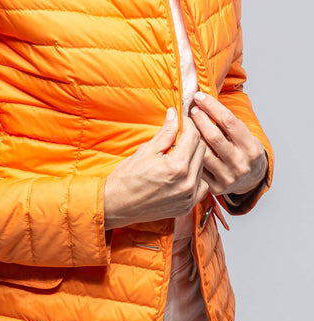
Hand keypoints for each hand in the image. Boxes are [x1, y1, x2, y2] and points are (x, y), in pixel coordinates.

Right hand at [104, 108, 208, 229]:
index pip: (193, 136)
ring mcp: (188, 197)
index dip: (187, 124)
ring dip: (193, 157)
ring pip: (203, 166)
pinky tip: (182, 173)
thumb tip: (174, 114)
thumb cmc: (127, 178)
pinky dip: (195, 177)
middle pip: (201, 150)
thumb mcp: (146, 150)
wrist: (118, 205)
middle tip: (178, 136)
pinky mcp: (187, 206)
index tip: (181, 121)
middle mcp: (187, 182)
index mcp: (177, 166)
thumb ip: (165, 133)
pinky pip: (202, 186)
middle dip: (191, 138)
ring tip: (177, 155)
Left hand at [190, 92, 267, 196]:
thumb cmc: (243, 150)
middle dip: (199, 119)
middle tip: (191, 109)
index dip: (212, 106)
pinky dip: (190, 153)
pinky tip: (184, 143)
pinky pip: (198, 167)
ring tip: (186, 124)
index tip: (199, 96)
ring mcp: (229, 177)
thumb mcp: (244, 135)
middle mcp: (241, 163)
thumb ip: (227, 120)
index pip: (229, 122)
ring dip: (191, 136)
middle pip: (214, 136)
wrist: (251, 179)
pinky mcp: (217, 187)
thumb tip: (203, 97)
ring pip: (203, 152)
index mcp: (251, 147)